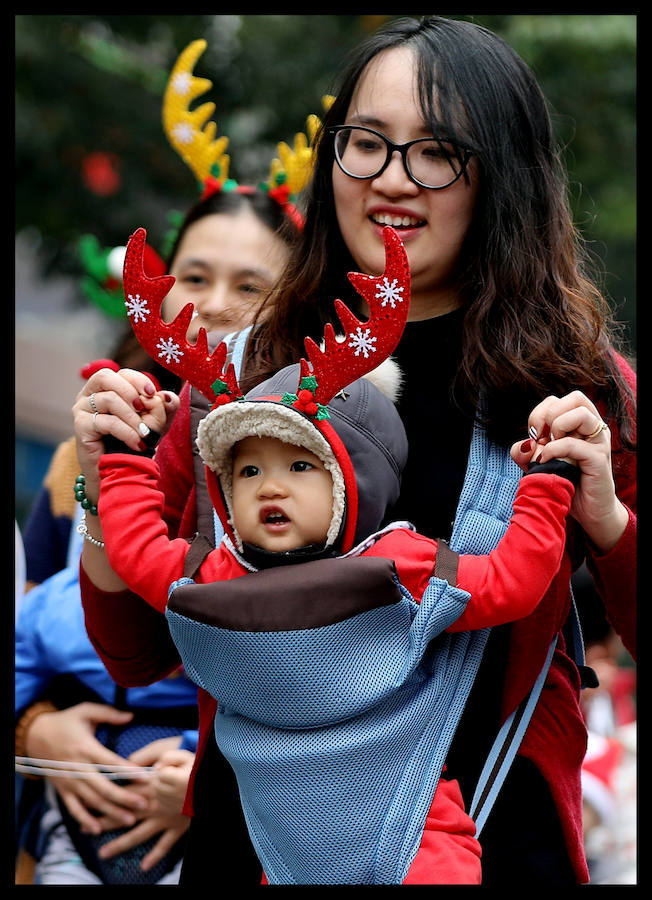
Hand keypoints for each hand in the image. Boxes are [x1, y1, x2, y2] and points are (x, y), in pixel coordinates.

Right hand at [22, 703, 149, 833]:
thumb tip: (131, 715)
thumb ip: (109, 714)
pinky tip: (98, 828)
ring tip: (130, 819)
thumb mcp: (85, 710)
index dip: (128, 770)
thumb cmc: (65, 722)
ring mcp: (69, 781)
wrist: (35, 736)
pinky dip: (85, 820)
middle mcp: (77, 767)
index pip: (110, 761)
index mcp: (86, 747)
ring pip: (92, 801)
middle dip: (124, 797)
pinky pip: (73, 808)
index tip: (146, 777)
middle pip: (103, 787)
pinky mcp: (62, 790)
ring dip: (111, 812)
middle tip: (144, 804)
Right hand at [72, 366, 179, 500]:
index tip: (152, 393)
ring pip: (109, 399)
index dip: (137, 380)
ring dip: (132, 418)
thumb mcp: (156, 421)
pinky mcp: (81, 426)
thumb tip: (167, 396)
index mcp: (105, 388)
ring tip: (144, 434)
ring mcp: (82, 409)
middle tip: (144, 409)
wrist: (119, 470)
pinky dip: (127, 432)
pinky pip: (107, 421)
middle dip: (130, 391)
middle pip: (106, 377)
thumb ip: (165, 406)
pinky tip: (137, 443)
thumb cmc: (135, 440)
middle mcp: (89, 394)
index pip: (120, 373)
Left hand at [95, 737, 191, 872]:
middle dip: (104, 822)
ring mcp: (164, 819)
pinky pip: (165, 845)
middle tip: (84, 828)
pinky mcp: (177, 827)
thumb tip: (136, 762)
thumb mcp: (173, 750)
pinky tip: (144, 867)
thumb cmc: (195, 763)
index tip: (87, 800)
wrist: (213, 782)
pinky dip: (155, 856)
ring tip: (103, 853)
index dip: (105, 796)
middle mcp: (153, 806)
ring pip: (139, 834)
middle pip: (124, 816)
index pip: (122, 792)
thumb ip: (153, 755)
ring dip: (120, 844)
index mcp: (151, 786)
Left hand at [510, 390, 628, 551]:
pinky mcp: (599, 459)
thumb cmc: (565, 483)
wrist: (587, 512)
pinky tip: (547, 462)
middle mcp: (593, 429)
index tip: (534, 435)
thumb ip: (524, 453)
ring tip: (551, 447)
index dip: (540, 413)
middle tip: (541, 437)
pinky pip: (574, 444)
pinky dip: (554, 450)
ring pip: (581, 413)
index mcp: (579, 425)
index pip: (558, 400)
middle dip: (549, 414)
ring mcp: (598, 442)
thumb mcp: (537, 466)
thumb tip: (525, 444)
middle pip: (575, 397)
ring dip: (558, 427)